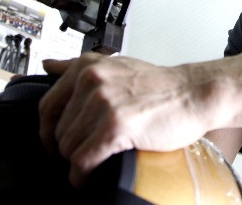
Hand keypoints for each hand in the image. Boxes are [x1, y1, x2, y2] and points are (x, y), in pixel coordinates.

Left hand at [38, 53, 211, 187]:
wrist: (193, 93)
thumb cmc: (159, 85)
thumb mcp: (115, 66)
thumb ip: (77, 66)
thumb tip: (48, 65)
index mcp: (87, 66)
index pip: (47, 106)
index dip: (48, 132)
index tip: (55, 144)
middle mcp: (92, 80)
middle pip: (58, 131)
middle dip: (69, 150)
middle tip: (85, 156)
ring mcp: (103, 102)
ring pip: (69, 148)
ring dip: (78, 163)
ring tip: (94, 165)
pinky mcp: (116, 126)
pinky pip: (84, 160)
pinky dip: (84, 175)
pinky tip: (92, 176)